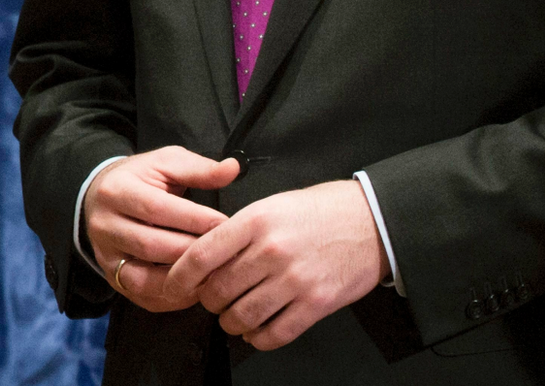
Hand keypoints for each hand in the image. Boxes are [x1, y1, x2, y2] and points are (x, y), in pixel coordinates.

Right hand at [85, 146, 239, 311]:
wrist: (102, 197)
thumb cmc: (142, 179)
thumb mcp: (166, 163)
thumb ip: (199, 169)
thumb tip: (233, 168)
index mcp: (115, 191)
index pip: (157, 210)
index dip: (195, 220)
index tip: (228, 225)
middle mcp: (103, 225)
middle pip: (151, 246)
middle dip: (193, 252)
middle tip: (227, 253)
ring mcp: (104, 255)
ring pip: (145, 277)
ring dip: (183, 279)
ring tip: (215, 273)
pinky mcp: (111, 277)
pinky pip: (143, 296)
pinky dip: (173, 297)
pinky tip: (196, 288)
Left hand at [167, 180, 386, 349]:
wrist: (371, 221)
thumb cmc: (317, 211)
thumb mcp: (269, 206)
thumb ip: (236, 231)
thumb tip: (202, 257)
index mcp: (254, 222)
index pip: (201, 255)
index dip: (180, 277)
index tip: (173, 286)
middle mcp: (271, 251)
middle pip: (217, 290)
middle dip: (207, 301)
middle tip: (212, 298)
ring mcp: (295, 280)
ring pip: (242, 316)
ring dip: (230, 322)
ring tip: (233, 315)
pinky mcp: (317, 304)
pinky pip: (275, 334)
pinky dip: (258, 338)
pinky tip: (257, 330)